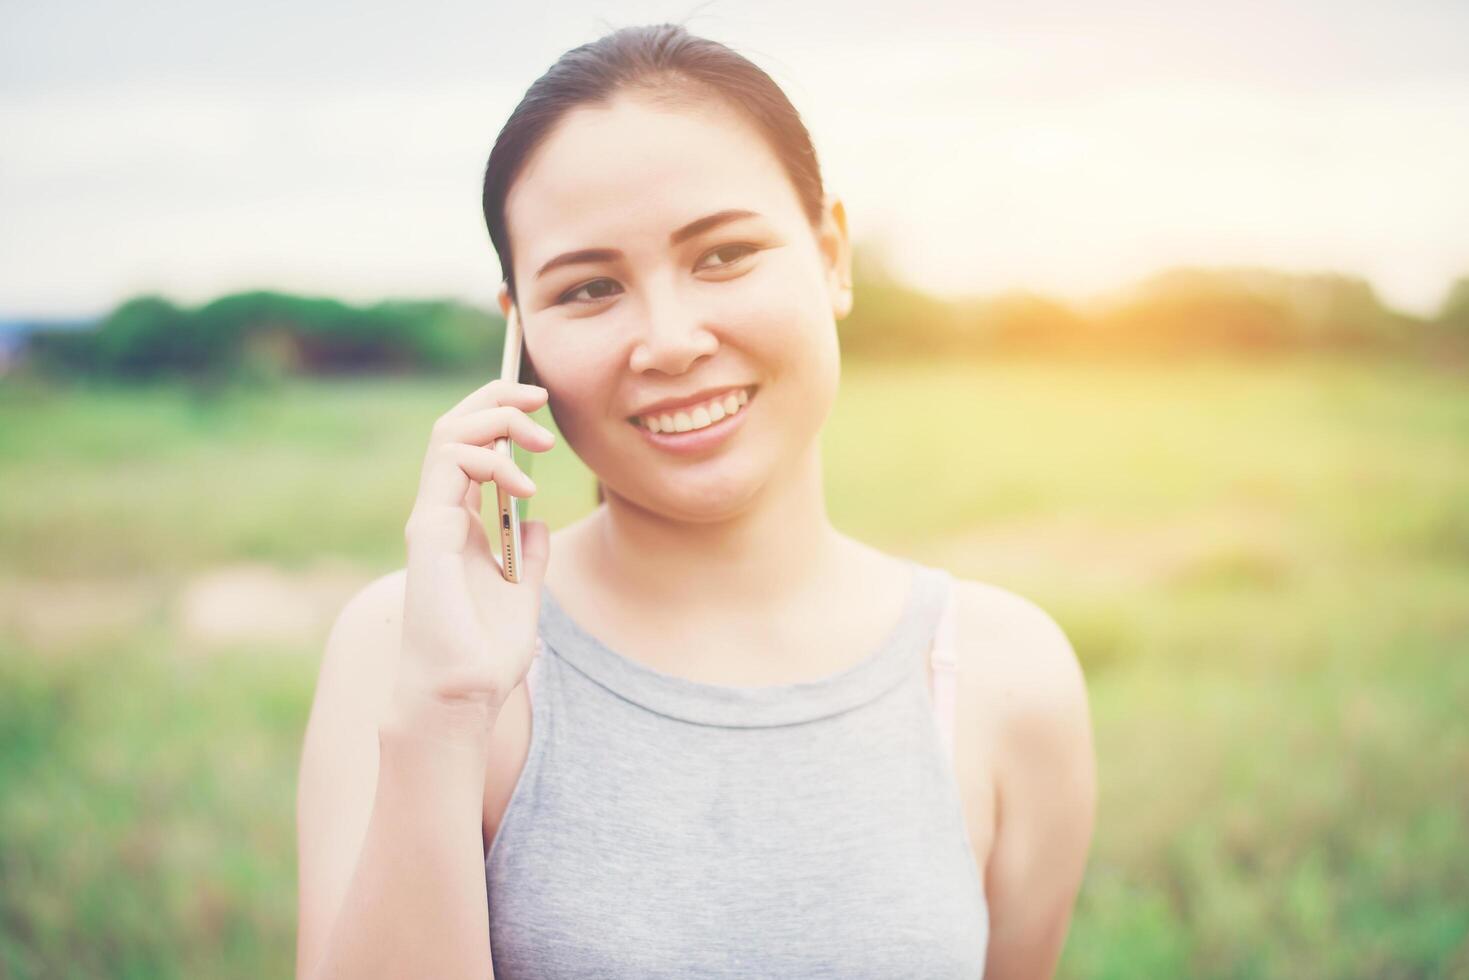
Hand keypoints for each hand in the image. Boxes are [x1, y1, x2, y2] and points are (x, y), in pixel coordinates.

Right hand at [394, 378, 555, 736]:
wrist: (462, 693)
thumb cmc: (485, 654)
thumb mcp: (523, 593)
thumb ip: (528, 555)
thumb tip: (535, 521)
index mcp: (459, 524)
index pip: (470, 446)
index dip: (500, 414)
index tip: (541, 406)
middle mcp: (440, 514)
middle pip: (455, 427)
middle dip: (497, 397)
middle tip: (540, 395)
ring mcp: (431, 519)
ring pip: (449, 434)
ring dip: (497, 419)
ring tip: (539, 439)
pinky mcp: (428, 531)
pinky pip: (451, 465)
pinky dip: (490, 458)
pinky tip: (524, 483)